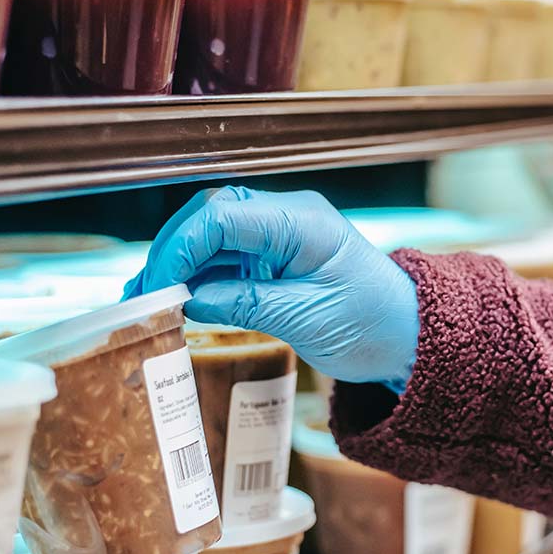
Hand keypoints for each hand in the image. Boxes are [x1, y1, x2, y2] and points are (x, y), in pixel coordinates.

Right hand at [125, 186, 418, 387]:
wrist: (408, 336)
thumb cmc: (374, 324)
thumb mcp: (307, 319)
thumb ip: (245, 303)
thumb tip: (188, 299)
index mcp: (303, 222)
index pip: (222, 217)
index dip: (180, 249)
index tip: (159, 288)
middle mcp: (289, 219)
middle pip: (210, 217)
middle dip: (171, 252)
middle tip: (144, 294)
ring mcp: (282, 236)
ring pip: (213, 236)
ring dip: (180, 264)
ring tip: (148, 300)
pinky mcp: (276, 258)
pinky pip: (227, 257)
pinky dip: (199, 277)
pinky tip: (177, 299)